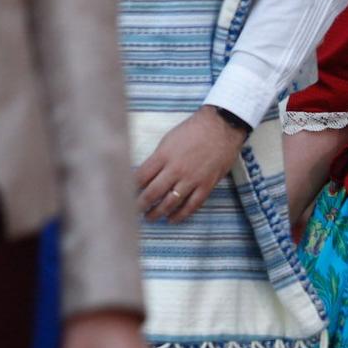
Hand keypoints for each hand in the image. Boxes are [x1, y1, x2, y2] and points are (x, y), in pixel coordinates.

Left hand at [136, 106, 247, 222]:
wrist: (222, 128)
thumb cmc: (194, 130)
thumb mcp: (169, 140)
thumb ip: (158, 159)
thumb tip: (147, 175)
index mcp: (163, 156)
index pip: (140, 177)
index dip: (130, 188)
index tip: (125, 194)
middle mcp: (175, 169)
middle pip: (152, 193)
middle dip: (141, 205)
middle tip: (134, 211)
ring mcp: (192, 179)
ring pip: (170, 203)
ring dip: (158, 212)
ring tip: (151, 217)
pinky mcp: (206, 185)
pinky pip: (192, 205)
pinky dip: (181, 215)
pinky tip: (172, 219)